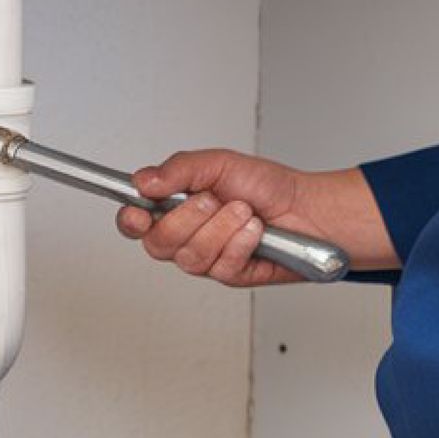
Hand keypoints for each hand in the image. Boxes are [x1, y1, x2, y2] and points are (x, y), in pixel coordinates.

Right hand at [116, 150, 394, 287]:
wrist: (307, 210)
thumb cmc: (265, 186)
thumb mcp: (220, 163)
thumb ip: (179, 170)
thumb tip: (143, 181)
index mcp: (175, 205)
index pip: (134, 220)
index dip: (130, 220)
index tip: (139, 212)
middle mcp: (186, 234)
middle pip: (158, 243)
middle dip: (189, 218)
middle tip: (214, 200)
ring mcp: (206, 257)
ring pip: (190, 256)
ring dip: (222, 228)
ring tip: (244, 212)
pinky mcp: (228, 274)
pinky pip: (221, 266)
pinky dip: (241, 243)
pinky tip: (255, 233)